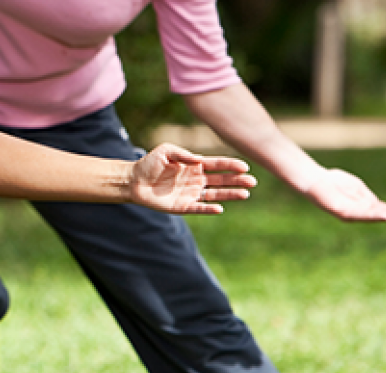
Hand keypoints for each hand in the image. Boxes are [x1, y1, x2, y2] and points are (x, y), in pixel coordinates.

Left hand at [130, 143, 255, 214]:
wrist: (133, 181)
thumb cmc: (149, 164)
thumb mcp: (166, 151)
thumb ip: (183, 154)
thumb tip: (198, 160)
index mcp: (195, 165)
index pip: (218, 165)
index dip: (231, 166)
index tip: (244, 167)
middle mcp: (196, 180)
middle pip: (222, 180)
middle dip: (237, 181)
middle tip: (252, 182)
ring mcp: (191, 193)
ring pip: (215, 195)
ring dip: (230, 195)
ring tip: (245, 194)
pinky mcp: (182, 206)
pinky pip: (199, 208)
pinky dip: (209, 208)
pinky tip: (219, 208)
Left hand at [303, 168, 385, 223]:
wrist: (315, 179)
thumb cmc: (334, 181)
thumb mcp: (356, 187)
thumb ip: (367, 196)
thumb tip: (378, 205)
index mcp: (360, 205)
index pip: (380, 210)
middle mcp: (355, 211)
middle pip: (376, 215)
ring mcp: (347, 212)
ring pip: (367, 216)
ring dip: (381, 216)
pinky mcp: (339, 210)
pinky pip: (356, 213)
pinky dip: (367, 214)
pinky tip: (377, 214)